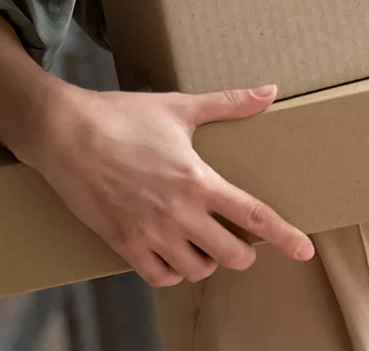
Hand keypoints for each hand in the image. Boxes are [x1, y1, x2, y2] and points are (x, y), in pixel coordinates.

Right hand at [21, 84, 313, 287]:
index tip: (304, 251)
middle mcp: (179, 214)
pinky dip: (173, 272)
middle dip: (243, 253)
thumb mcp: (180, 108)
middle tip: (240, 241)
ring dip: (208, 262)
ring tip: (206, 246)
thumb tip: (270, 91)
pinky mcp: (123, 244)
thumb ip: (229, 104)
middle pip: (231, 255)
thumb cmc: (123, 116)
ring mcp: (150, 233)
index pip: (254, 217)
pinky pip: (159, 276)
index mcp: (198, 181)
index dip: (284, 237)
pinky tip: (174, 257)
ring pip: (196, 270)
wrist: (64, 133)